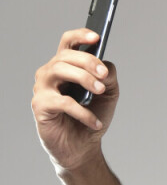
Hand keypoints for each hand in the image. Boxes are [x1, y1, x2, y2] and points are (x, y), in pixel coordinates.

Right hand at [31, 27, 119, 172]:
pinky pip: (62, 102)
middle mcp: (51, 73)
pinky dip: (83, 112)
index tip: (97, 37)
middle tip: (104, 75)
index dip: (81, 36)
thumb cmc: (92, 118)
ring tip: (100, 92)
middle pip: (66, 55)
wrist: (82, 148)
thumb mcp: (107, 95)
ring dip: (84, 78)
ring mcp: (43, 88)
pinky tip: (96, 123)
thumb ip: (108, 77)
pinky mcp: (40, 106)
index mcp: (66, 66)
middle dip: (88, 62)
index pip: (68, 42)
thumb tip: (105, 66)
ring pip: (60, 70)